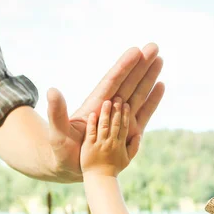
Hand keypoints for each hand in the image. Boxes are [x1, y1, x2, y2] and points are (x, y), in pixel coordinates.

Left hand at [47, 43, 164, 182]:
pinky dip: (152, 99)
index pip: (112, 82)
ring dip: (149, 77)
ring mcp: (120, 119)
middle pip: (128, 82)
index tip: (135, 52)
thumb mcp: (57, 132)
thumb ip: (57, 113)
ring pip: (138, 93)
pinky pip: (143, 113)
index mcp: (95, 106)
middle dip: (140, 65)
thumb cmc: (60, 150)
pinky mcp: (128, 132)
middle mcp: (109, 109)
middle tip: (153, 46)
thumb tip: (52, 91)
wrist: (69, 167)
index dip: (123, 67)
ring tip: (160, 59)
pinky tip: (161, 85)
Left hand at [81, 98, 138, 177]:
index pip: (125, 125)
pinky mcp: (88, 146)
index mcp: (120, 144)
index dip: (126, 114)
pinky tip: (93, 114)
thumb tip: (139, 135)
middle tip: (119, 99)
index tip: (127, 104)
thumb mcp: (126, 160)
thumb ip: (133, 147)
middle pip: (116, 123)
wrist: (98, 179)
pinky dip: (92, 124)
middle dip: (118, 110)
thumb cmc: (112, 169)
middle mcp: (111, 142)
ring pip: (104, 126)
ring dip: (106, 114)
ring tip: (108, 102)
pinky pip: (91, 133)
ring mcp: (99, 144)